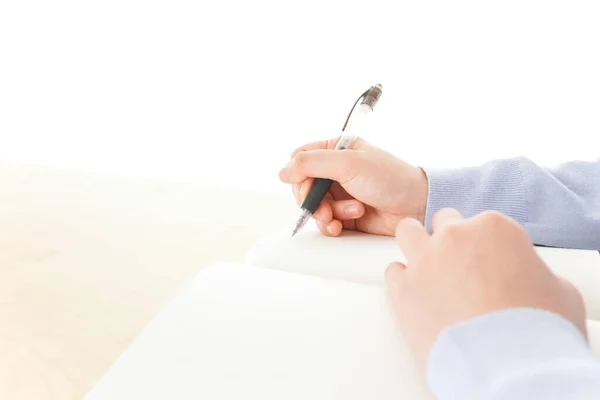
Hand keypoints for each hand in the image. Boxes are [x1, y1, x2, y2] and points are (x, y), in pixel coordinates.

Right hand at [279, 137, 428, 235]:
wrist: (416, 205)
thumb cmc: (390, 178)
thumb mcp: (348, 163)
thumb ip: (311, 164)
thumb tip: (282, 172)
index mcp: (337, 149)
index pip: (301, 159)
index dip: (298, 174)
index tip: (305, 186)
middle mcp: (336, 170)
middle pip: (303, 186)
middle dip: (312, 200)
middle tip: (323, 208)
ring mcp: (341, 193)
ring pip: (314, 206)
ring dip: (326, 213)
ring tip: (347, 213)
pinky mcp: (346, 214)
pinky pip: (325, 222)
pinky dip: (332, 225)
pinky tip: (344, 224)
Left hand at [385, 208, 586, 371]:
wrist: (508, 368)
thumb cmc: (540, 332)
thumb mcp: (558, 290)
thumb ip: (533, 271)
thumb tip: (527, 278)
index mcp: (493, 227)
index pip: (482, 222)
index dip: (486, 245)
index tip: (489, 263)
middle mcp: (454, 236)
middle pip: (443, 222)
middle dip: (450, 240)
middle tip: (460, 267)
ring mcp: (424, 261)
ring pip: (408, 232)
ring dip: (417, 246)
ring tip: (429, 271)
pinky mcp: (401, 291)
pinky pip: (392, 272)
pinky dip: (402, 281)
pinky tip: (416, 297)